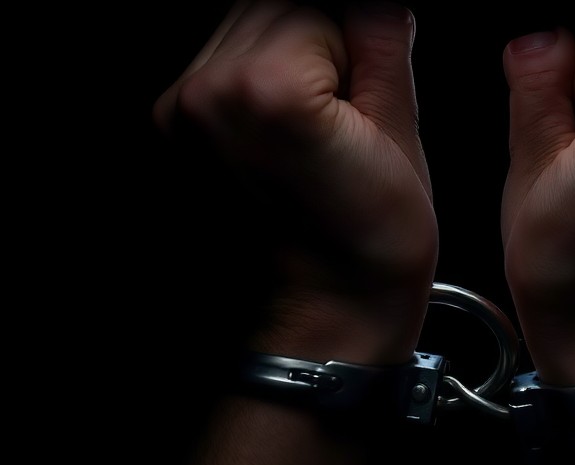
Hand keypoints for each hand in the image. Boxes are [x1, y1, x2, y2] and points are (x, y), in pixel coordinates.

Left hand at [154, 1, 435, 363]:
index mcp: (266, 88)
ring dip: (286, 63)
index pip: (325, 2)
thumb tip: (376, 3)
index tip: (368, 103)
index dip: (361, 47)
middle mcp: (205, 94)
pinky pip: (223, 69)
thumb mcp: (402, 133)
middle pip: (275, 5)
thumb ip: (383, 40)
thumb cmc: (367, 250)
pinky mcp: (172, 132)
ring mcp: (179, 116)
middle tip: (342, 124)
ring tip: (311, 139)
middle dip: (319, 48)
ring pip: (245, 31)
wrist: (318, 322)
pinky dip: (257, 88)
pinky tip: (283, 144)